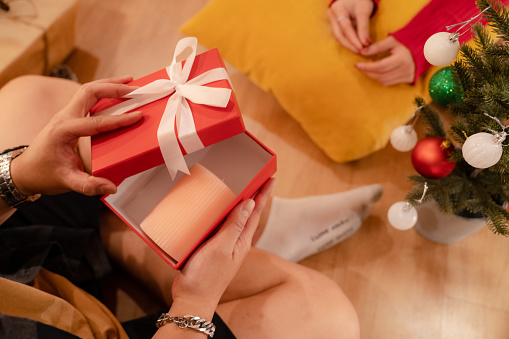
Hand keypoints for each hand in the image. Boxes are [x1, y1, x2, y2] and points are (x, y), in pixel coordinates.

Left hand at [10, 76, 142, 195]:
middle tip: (135, 88)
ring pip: (89, 90)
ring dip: (109, 84)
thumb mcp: (67, 182)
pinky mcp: (71, 117)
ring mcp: (66, 114)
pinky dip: (104, 92)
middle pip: (90, 92)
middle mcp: (64, 117)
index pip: (96, 122)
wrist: (26, 171)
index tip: (138, 116)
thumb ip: (89, 185)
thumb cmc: (43, 174)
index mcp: (63, 130)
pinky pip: (88, 98)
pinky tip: (116, 92)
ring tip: (130, 81)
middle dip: (114, 87)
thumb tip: (111, 186)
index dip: (119, 119)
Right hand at [170, 179, 274, 315]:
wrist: (191, 298)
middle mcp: (234, 241)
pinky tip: (210, 208)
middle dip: (251, 194)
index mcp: (241, 240)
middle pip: (245, 213)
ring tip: (235, 186)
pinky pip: (215, 225)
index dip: (263, 194)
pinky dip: (216, 214)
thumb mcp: (222, 248)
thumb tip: (250, 203)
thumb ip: (234, 226)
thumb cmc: (207, 277)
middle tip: (255, 176)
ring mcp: (222, 244)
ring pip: (229, 218)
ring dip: (233, 202)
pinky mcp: (209, 247)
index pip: (255, 212)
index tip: (270, 178)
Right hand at [328, 0, 374, 52]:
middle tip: (361, 51)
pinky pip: (341, 35)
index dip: (354, 39)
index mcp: (338, 9)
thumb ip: (364, 28)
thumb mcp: (364, 11)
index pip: (345, 28)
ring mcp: (332, 21)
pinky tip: (356, 45)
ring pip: (339, 37)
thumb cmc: (361, 0)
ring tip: (360, 49)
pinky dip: (349, 41)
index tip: (362, 47)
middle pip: (339, 35)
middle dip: (350, 45)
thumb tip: (365, 44)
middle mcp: (332, 16)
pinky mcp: (335, 25)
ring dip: (349, 45)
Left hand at [356, 36, 415, 85]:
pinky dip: (380, 79)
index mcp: (402, 59)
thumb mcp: (392, 40)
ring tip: (367, 69)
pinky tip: (376, 72)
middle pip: (380, 76)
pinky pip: (389, 83)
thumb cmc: (407, 42)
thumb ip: (377, 46)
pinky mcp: (408, 80)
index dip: (366, 67)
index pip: (379, 66)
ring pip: (384, 81)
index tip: (356, 64)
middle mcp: (405, 70)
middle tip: (359, 67)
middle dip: (367, 72)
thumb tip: (362, 52)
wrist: (425, 48)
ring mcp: (407, 76)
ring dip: (373, 76)